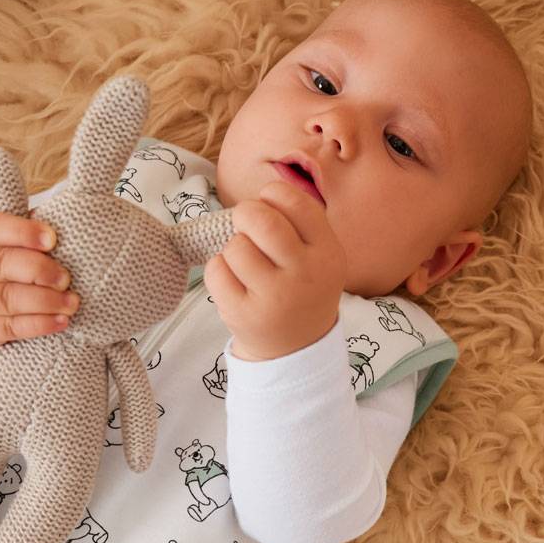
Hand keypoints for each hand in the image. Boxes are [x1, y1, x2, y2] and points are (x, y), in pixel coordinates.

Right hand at [0, 211, 79, 353]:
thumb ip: (21, 236)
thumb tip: (66, 228)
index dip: (23, 232)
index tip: (52, 239)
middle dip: (39, 270)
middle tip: (65, 278)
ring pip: (6, 298)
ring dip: (45, 301)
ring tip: (71, 302)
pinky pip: (10, 327)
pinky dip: (39, 324)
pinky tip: (61, 321)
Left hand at [203, 180, 345, 360]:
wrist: (297, 347)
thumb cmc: (302, 287)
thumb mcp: (320, 255)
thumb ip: (299, 222)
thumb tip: (255, 200)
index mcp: (327, 252)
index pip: (294, 201)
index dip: (272, 195)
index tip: (269, 208)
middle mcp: (304, 274)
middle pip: (260, 219)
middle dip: (245, 214)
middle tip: (245, 226)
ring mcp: (274, 298)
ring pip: (235, 246)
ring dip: (233, 247)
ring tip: (245, 263)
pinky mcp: (244, 314)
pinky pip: (216, 270)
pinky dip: (218, 269)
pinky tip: (234, 281)